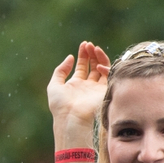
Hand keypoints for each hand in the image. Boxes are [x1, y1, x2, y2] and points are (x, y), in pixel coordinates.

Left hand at [48, 41, 108, 162]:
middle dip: (92, 54)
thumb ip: (60, 70)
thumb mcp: (54, 85)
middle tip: (89, 45)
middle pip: (93, 66)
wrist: (71, 118)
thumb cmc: (60, 105)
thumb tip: (70, 57)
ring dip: (100, 57)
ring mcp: (97, 89)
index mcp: (76, 84)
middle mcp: (88, 86)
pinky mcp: (105, 92)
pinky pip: (109, 76)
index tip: (84, 44)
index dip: (83, 54)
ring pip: (103, 69)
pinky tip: (97, 65)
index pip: (83, 66)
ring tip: (94, 48)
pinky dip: (105, 68)